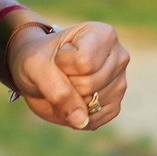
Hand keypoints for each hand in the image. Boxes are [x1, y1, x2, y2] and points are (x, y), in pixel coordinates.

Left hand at [7, 16, 128, 130]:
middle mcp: (119, 57)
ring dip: (70, 101)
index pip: (84, 62)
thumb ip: (57, 91)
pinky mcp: (114, 105)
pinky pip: (95, 120)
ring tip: (66, 85)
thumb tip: (82, 121)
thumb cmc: (39, 59)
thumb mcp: (36, 67)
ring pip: (92, 104)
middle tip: (61, 73)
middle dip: (66, 84)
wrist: (39, 71)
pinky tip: (71, 99)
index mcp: (104, 35)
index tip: (58, 56)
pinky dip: (75, 115)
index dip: (62, 64)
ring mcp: (120, 82)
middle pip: (89, 85)